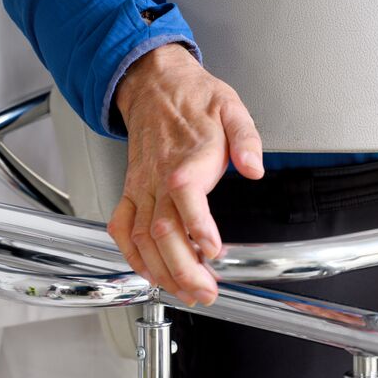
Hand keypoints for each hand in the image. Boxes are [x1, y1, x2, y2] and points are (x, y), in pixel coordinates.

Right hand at [108, 43, 263, 305]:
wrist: (154, 84)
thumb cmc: (194, 99)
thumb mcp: (231, 108)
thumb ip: (246, 140)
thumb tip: (254, 167)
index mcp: (186, 159)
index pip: (186, 198)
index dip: (197, 228)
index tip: (214, 251)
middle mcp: (158, 178)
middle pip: (162, 231)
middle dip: (182, 268)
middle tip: (205, 291)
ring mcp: (141, 187)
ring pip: (142, 238)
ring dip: (161, 271)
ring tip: (184, 292)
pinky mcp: (131, 191)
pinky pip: (122, 228)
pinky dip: (132, 255)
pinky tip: (148, 273)